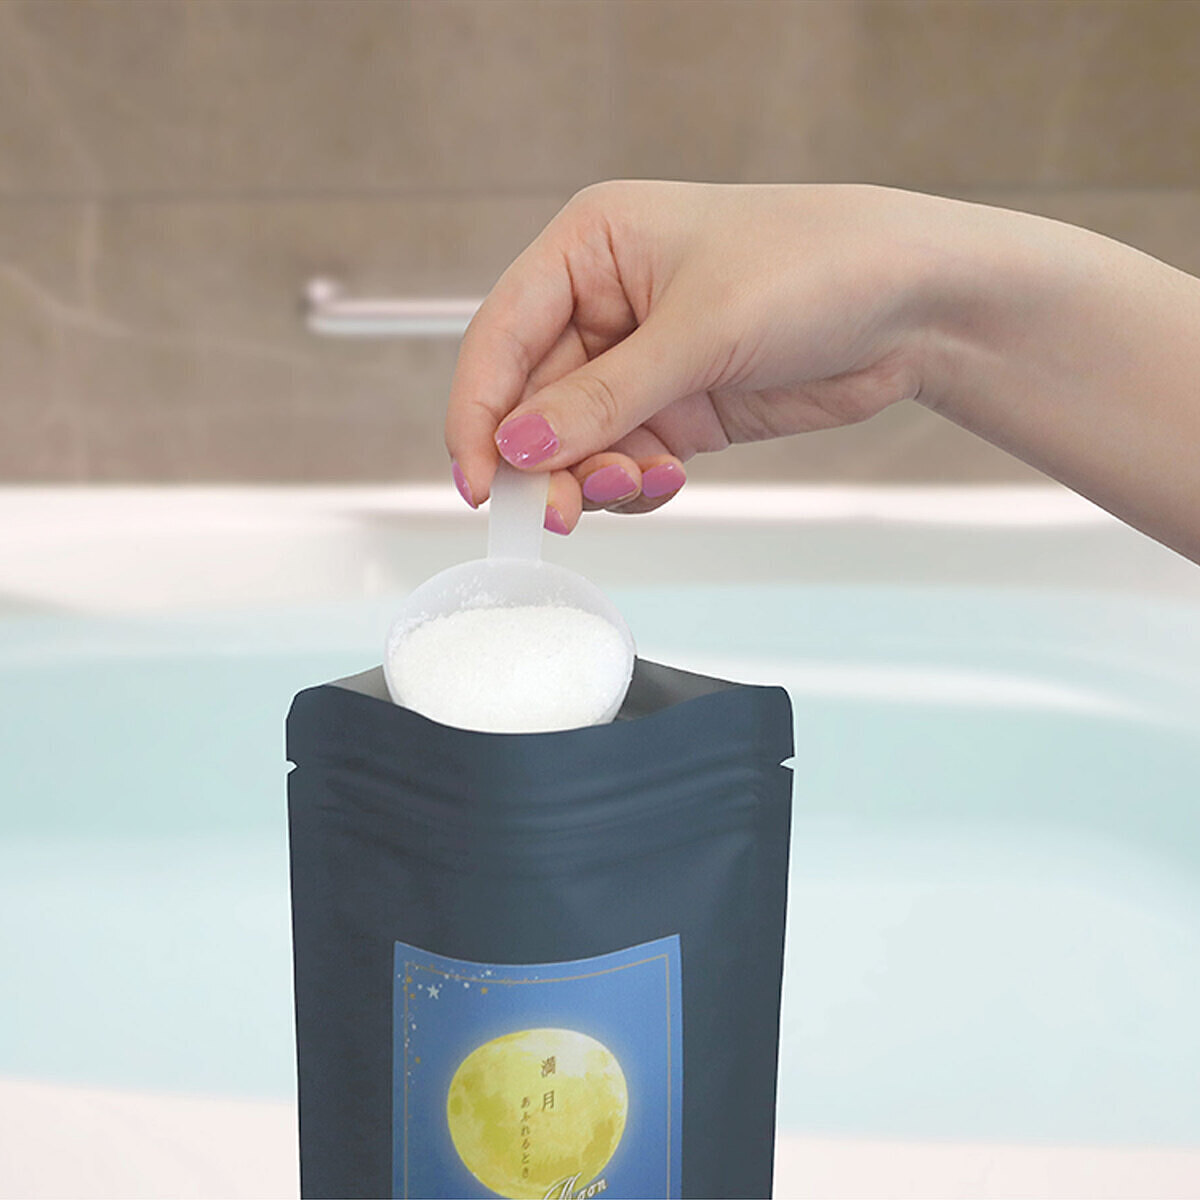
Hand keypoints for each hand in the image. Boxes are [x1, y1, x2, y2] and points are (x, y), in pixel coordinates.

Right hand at [445, 180, 938, 531]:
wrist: (915, 303)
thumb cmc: (815, 267)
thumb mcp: (700, 331)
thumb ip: (603, 398)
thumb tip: (516, 449)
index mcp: (589, 248)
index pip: (500, 336)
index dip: (479, 414)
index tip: (482, 484)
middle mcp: (602, 304)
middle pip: (531, 402)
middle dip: (545, 461)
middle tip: (562, 511)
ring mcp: (640, 362)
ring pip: (575, 442)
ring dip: (593, 478)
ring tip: (640, 482)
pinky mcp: (676, 408)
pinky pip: (624, 461)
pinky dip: (636, 484)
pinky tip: (672, 476)